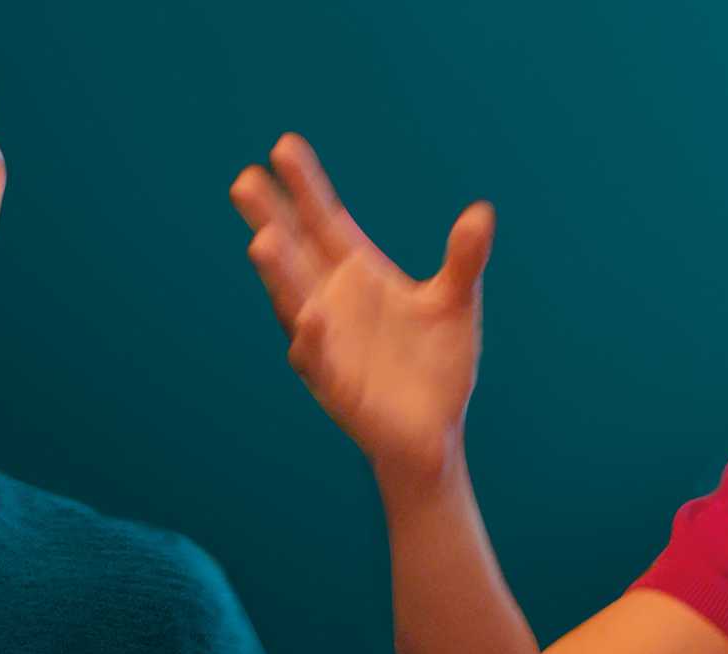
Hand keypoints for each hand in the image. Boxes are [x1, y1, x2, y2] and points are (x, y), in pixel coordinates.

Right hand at [230, 134, 494, 490]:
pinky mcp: (336, 384)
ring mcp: (328, 342)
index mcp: (358, 274)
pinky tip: (309, 318)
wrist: (435, 433)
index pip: (325, 221)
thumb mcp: (455, 305)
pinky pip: (318, 359)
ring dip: (278, 273)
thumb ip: (463, 261)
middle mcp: (332, 301)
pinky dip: (312, 339)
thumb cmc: (438, 366)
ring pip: (295, 301)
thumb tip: (482, 212)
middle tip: (245, 181)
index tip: (284, 146)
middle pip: (296, 252)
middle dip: (271, 219)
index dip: (305, 187)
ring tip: (263, 239)